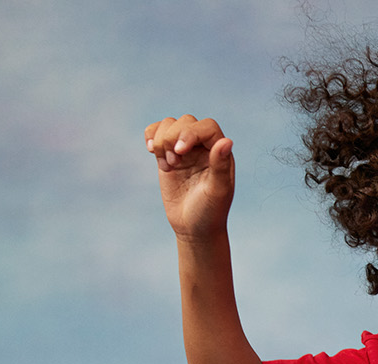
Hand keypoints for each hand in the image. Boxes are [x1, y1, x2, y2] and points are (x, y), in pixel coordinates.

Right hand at [144, 115, 235, 240]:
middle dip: (174, 137)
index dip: (191, 132)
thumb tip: (226, 141)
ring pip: (169, 125)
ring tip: (168, 165)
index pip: (207, 127)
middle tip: (175, 163)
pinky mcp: (167, 156)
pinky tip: (152, 153)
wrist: (193, 228)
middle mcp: (204, 147)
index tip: (180, 150)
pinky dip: (151, 138)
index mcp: (220, 153)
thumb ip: (220, 166)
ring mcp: (185, 150)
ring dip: (162, 141)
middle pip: (186, 122)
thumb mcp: (217, 191)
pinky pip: (156, 134)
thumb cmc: (210, 211)